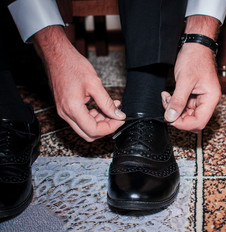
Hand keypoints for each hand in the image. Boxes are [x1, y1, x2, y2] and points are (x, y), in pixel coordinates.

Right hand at [32, 26, 124, 141]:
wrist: (57, 56)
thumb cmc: (72, 65)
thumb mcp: (94, 84)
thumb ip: (107, 102)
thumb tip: (118, 115)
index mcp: (72, 109)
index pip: (93, 130)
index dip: (110, 128)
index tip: (120, 120)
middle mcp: (66, 113)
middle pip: (88, 134)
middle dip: (105, 127)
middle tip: (116, 116)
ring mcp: (64, 111)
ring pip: (85, 127)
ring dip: (100, 121)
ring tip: (112, 108)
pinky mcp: (66, 107)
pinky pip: (81, 119)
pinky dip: (94, 115)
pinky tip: (103, 106)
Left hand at [162, 43, 220, 132]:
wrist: (195, 46)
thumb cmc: (195, 58)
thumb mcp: (184, 81)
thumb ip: (177, 101)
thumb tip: (170, 117)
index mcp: (211, 98)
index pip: (199, 122)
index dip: (183, 124)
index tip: (170, 119)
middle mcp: (208, 101)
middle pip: (193, 120)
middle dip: (177, 116)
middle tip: (167, 106)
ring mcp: (201, 99)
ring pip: (186, 115)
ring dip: (174, 109)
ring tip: (167, 98)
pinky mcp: (194, 96)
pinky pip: (184, 106)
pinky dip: (174, 103)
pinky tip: (168, 95)